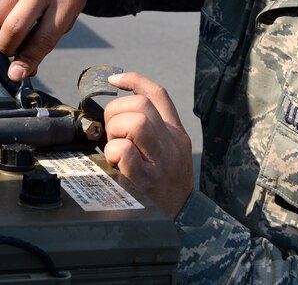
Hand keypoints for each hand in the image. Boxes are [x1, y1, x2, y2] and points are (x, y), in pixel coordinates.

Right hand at [0, 0, 88, 80]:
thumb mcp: (66, 13)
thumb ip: (44, 42)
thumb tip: (19, 71)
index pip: (44, 39)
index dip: (27, 60)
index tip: (15, 74)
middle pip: (12, 28)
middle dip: (6, 47)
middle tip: (9, 48)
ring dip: (1, 22)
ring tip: (17, 9)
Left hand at [103, 72, 193, 217]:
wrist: (185, 218)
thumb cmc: (167, 183)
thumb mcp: (167, 152)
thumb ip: (149, 132)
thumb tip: (115, 113)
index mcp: (175, 132)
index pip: (158, 94)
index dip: (133, 80)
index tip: (113, 80)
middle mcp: (172, 142)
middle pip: (141, 105)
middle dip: (116, 113)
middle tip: (111, 133)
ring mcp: (161, 161)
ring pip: (135, 123)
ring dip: (115, 132)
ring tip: (114, 148)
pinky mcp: (148, 180)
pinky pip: (125, 151)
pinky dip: (114, 153)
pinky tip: (116, 164)